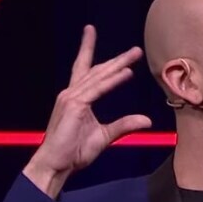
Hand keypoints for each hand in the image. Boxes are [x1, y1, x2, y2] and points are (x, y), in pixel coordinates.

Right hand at [23, 25, 151, 196]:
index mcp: (76, 98)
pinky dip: (113, 81)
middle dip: (117, 59)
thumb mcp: (104, 136)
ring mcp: (72, 97)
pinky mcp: (75, 105)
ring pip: (99, 76)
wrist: (55, 164)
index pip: (88, 71)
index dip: (93, 53)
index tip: (98, 38)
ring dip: (119, 64)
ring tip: (136, 54)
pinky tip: (126, 73)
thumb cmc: (73, 152)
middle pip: (97, 70)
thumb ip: (123, 125)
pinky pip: (98, 89)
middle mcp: (72, 93)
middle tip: (136, 50)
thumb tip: (147, 120)